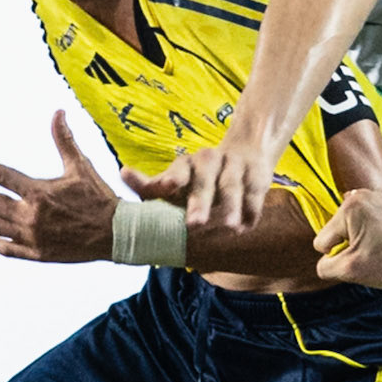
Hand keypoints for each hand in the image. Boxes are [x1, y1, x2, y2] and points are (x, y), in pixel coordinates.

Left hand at [0, 110, 116, 261]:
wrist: (116, 233)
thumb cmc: (98, 198)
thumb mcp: (80, 167)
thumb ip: (64, 140)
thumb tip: (58, 113)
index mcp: (39, 192)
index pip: (1, 176)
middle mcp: (31, 216)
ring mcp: (33, 237)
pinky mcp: (38, 254)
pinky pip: (8, 250)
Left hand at [123, 135, 275, 230]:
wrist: (244, 154)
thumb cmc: (199, 179)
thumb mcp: (174, 181)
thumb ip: (150, 184)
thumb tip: (123, 173)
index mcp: (187, 163)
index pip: (179, 169)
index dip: (173, 177)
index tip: (168, 186)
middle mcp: (210, 161)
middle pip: (205, 181)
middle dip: (200, 202)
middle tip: (195, 225)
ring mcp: (235, 166)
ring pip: (232, 187)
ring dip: (231, 207)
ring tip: (230, 228)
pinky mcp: (258, 175)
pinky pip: (255, 193)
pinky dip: (252, 210)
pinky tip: (248, 226)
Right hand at [314, 190, 381, 287]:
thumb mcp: (350, 271)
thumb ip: (326, 267)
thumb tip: (325, 257)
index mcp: (348, 209)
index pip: (322, 243)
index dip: (337, 257)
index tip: (361, 257)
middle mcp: (358, 196)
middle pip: (334, 232)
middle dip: (347, 245)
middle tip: (370, 252)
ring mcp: (370, 197)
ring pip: (346, 227)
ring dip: (356, 238)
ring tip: (377, 245)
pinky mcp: (380, 202)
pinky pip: (360, 221)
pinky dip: (367, 230)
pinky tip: (381, 238)